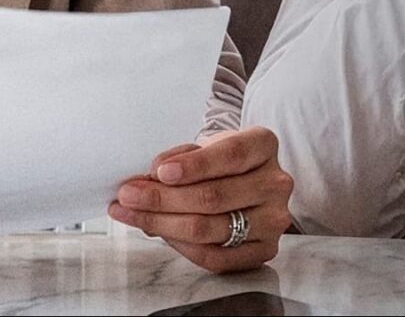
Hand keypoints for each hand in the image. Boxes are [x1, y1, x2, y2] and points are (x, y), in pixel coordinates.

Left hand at [109, 126, 292, 272]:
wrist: (244, 181)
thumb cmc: (221, 162)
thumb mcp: (204, 146)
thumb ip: (180, 159)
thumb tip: (147, 181)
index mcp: (264, 146)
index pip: (232, 154)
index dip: (195, 165)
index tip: (160, 171)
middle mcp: (276, 183)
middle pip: (214, 197)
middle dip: (163, 198)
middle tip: (128, 195)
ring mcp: (273, 220)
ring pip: (209, 228)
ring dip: (162, 223)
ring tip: (132, 214)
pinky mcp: (264, 250)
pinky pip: (215, 257)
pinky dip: (180, 246)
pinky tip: (159, 232)